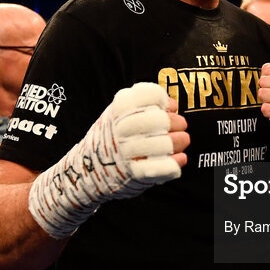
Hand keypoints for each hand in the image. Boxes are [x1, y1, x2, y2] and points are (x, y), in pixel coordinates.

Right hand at [29, 82, 189, 238]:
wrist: (87, 170)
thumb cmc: (111, 138)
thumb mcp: (118, 114)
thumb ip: (143, 106)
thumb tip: (173, 106)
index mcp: (118, 109)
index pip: (150, 94)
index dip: (164, 100)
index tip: (168, 107)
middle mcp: (121, 129)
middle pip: (161, 120)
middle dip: (177, 122)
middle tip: (181, 126)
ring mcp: (127, 153)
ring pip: (166, 144)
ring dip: (179, 142)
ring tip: (182, 142)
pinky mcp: (135, 174)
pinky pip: (164, 168)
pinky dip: (176, 164)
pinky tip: (180, 160)